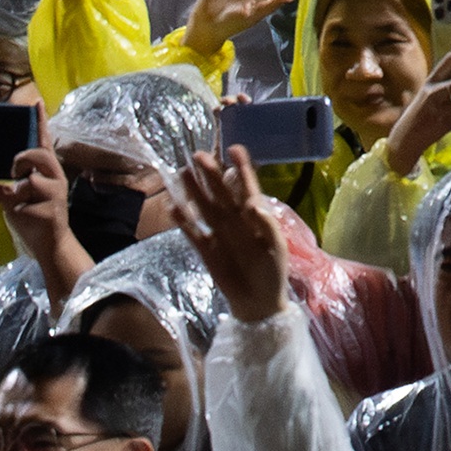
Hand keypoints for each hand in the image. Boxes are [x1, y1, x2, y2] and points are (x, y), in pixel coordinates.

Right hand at [165, 143, 292, 320]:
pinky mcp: (206, 249)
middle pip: (221, 193)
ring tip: (182, 172)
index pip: (247, 188)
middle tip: (199, 155)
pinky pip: (193, 232)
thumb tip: (252, 204)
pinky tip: (173, 207)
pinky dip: (184, 221)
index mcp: (255, 217)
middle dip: (211, 174)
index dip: (242, 169)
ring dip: (194, 191)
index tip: (235, 149)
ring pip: (204, 207)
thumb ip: (267, 226)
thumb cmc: (273, 272)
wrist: (258, 301)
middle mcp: (235, 220)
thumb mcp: (276, 249)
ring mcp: (219, 233)